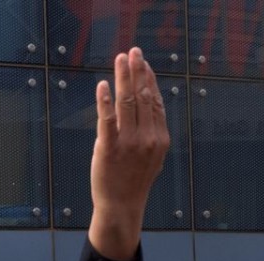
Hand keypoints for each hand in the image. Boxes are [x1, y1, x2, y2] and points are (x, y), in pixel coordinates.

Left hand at [89, 47, 170, 260]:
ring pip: (126, 103)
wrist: (122, 206)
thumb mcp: (153, 156)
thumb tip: (149, 104)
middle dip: (137, 71)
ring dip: (123, 77)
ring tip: (120, 59)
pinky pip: (107, 120)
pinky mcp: (109, 149)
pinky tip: (104, 85)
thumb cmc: (134, 180)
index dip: (149, 79)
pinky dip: (105, 101)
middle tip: (132, 51)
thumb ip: (152, 131)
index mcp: (160, 138)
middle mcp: (147, 138)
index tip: (143, 62)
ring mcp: (128, 143)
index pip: (155, 101)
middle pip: (142, 97)